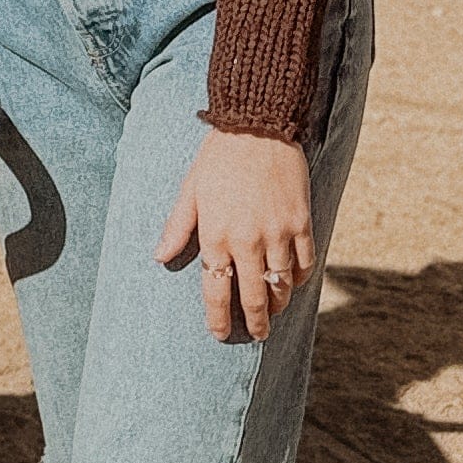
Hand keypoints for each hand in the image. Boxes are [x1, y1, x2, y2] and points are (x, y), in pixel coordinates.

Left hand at [156, 128, 316, 342]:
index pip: (216, 290)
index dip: (218, 318)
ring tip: (274, 312)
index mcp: (215, 235)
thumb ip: (177, 227)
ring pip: (280, 286)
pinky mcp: (301, 223)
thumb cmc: (218, 157)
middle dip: (255, 322)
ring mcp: (277, 234)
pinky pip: (304, 263)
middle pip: (253, 297)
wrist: (258, 126)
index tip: (219, 334)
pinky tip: (292, 282)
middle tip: (256, 336)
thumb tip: (159, 258)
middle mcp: (247, 241)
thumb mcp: (190, 190)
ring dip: (278, 304)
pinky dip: (298, 278)